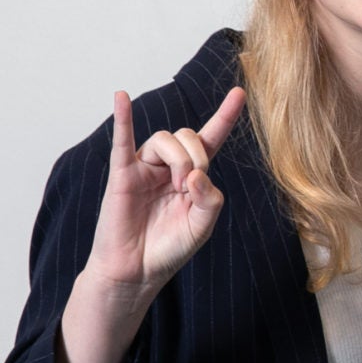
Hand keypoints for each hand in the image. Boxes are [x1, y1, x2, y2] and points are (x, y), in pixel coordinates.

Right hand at [57, 86, 245, 362]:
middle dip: (198, 155)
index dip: (225, 116)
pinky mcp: (123, 174)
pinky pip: (122, 141)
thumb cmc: (169, 248)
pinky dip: (123, 117)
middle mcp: (170, 166)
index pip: (211, 138)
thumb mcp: (202, 226)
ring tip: (178, 185)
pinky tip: (122, 96)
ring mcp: (145, 167)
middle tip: (193, 185)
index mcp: (194, 176)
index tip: (239, 92)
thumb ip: (210, 199)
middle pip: (188, 136)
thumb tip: (196, 174)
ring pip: (164, 139)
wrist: (137, 270)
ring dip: (178, 158)